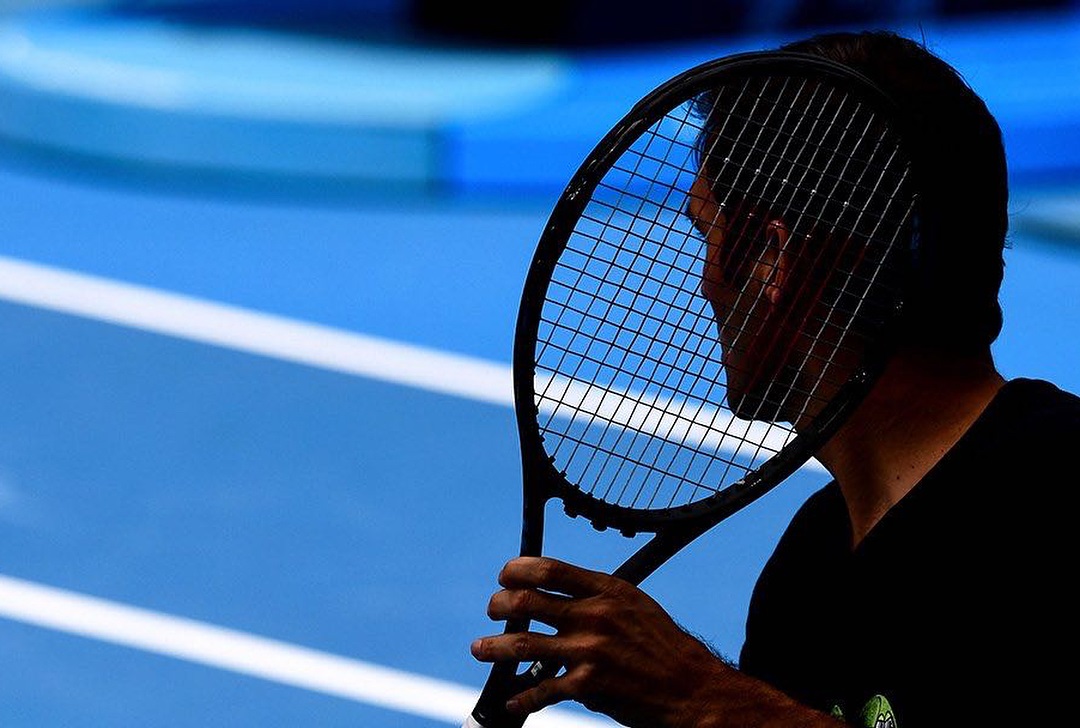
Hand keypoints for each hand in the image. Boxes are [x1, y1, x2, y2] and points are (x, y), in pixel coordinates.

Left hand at [469, 556, 728, 726]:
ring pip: (521, 644)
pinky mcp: (588, 686)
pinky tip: (511, 701)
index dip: (517, 570)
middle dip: (498, 605)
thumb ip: (595, 595)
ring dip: (492, 647)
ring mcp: (589, 651)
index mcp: (606, 589)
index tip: (505, 576)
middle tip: (492, 611)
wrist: (691, 688)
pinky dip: (520, 698)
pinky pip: (540, 690)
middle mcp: (594, 615)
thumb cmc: (661, 645)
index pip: (548, 569)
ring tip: (479, 648)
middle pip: (526, 602)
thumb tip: (554, 591)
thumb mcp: (633, 604)